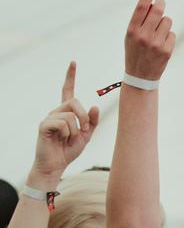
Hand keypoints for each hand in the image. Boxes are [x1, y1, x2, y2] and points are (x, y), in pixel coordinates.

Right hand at [28, 62, 99, 186]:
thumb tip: (95, 106)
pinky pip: (63, 123)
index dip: (70, 76)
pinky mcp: (44, 125)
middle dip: (84, 116)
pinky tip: (61, 139)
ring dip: (76, 129)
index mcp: (66, 112)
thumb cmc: (68, 150)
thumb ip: (91, 122)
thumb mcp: (86, 136)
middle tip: (84, 130)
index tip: (73, 62)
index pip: (68, 90)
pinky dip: (68, 133)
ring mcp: (49, 117)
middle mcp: (56, 111)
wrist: (55, 165)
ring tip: (69, 138)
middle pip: (74, 101)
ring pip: (70, 114)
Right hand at [124, 0, 174, 81]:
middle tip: (161, 3)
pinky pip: (172, 34)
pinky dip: (169, 36)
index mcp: (132, 30)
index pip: (141, 6)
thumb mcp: (131, 35)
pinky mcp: (167, 50)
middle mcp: (144, 36)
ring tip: (158, 33)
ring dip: (165, 23)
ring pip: (167, 21)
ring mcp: (156, 44)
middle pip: (158, 11)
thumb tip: (151, 3)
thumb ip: (140, 20)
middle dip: (161, 4)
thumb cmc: (135, 52)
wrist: (140, 76)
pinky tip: (162, 44)